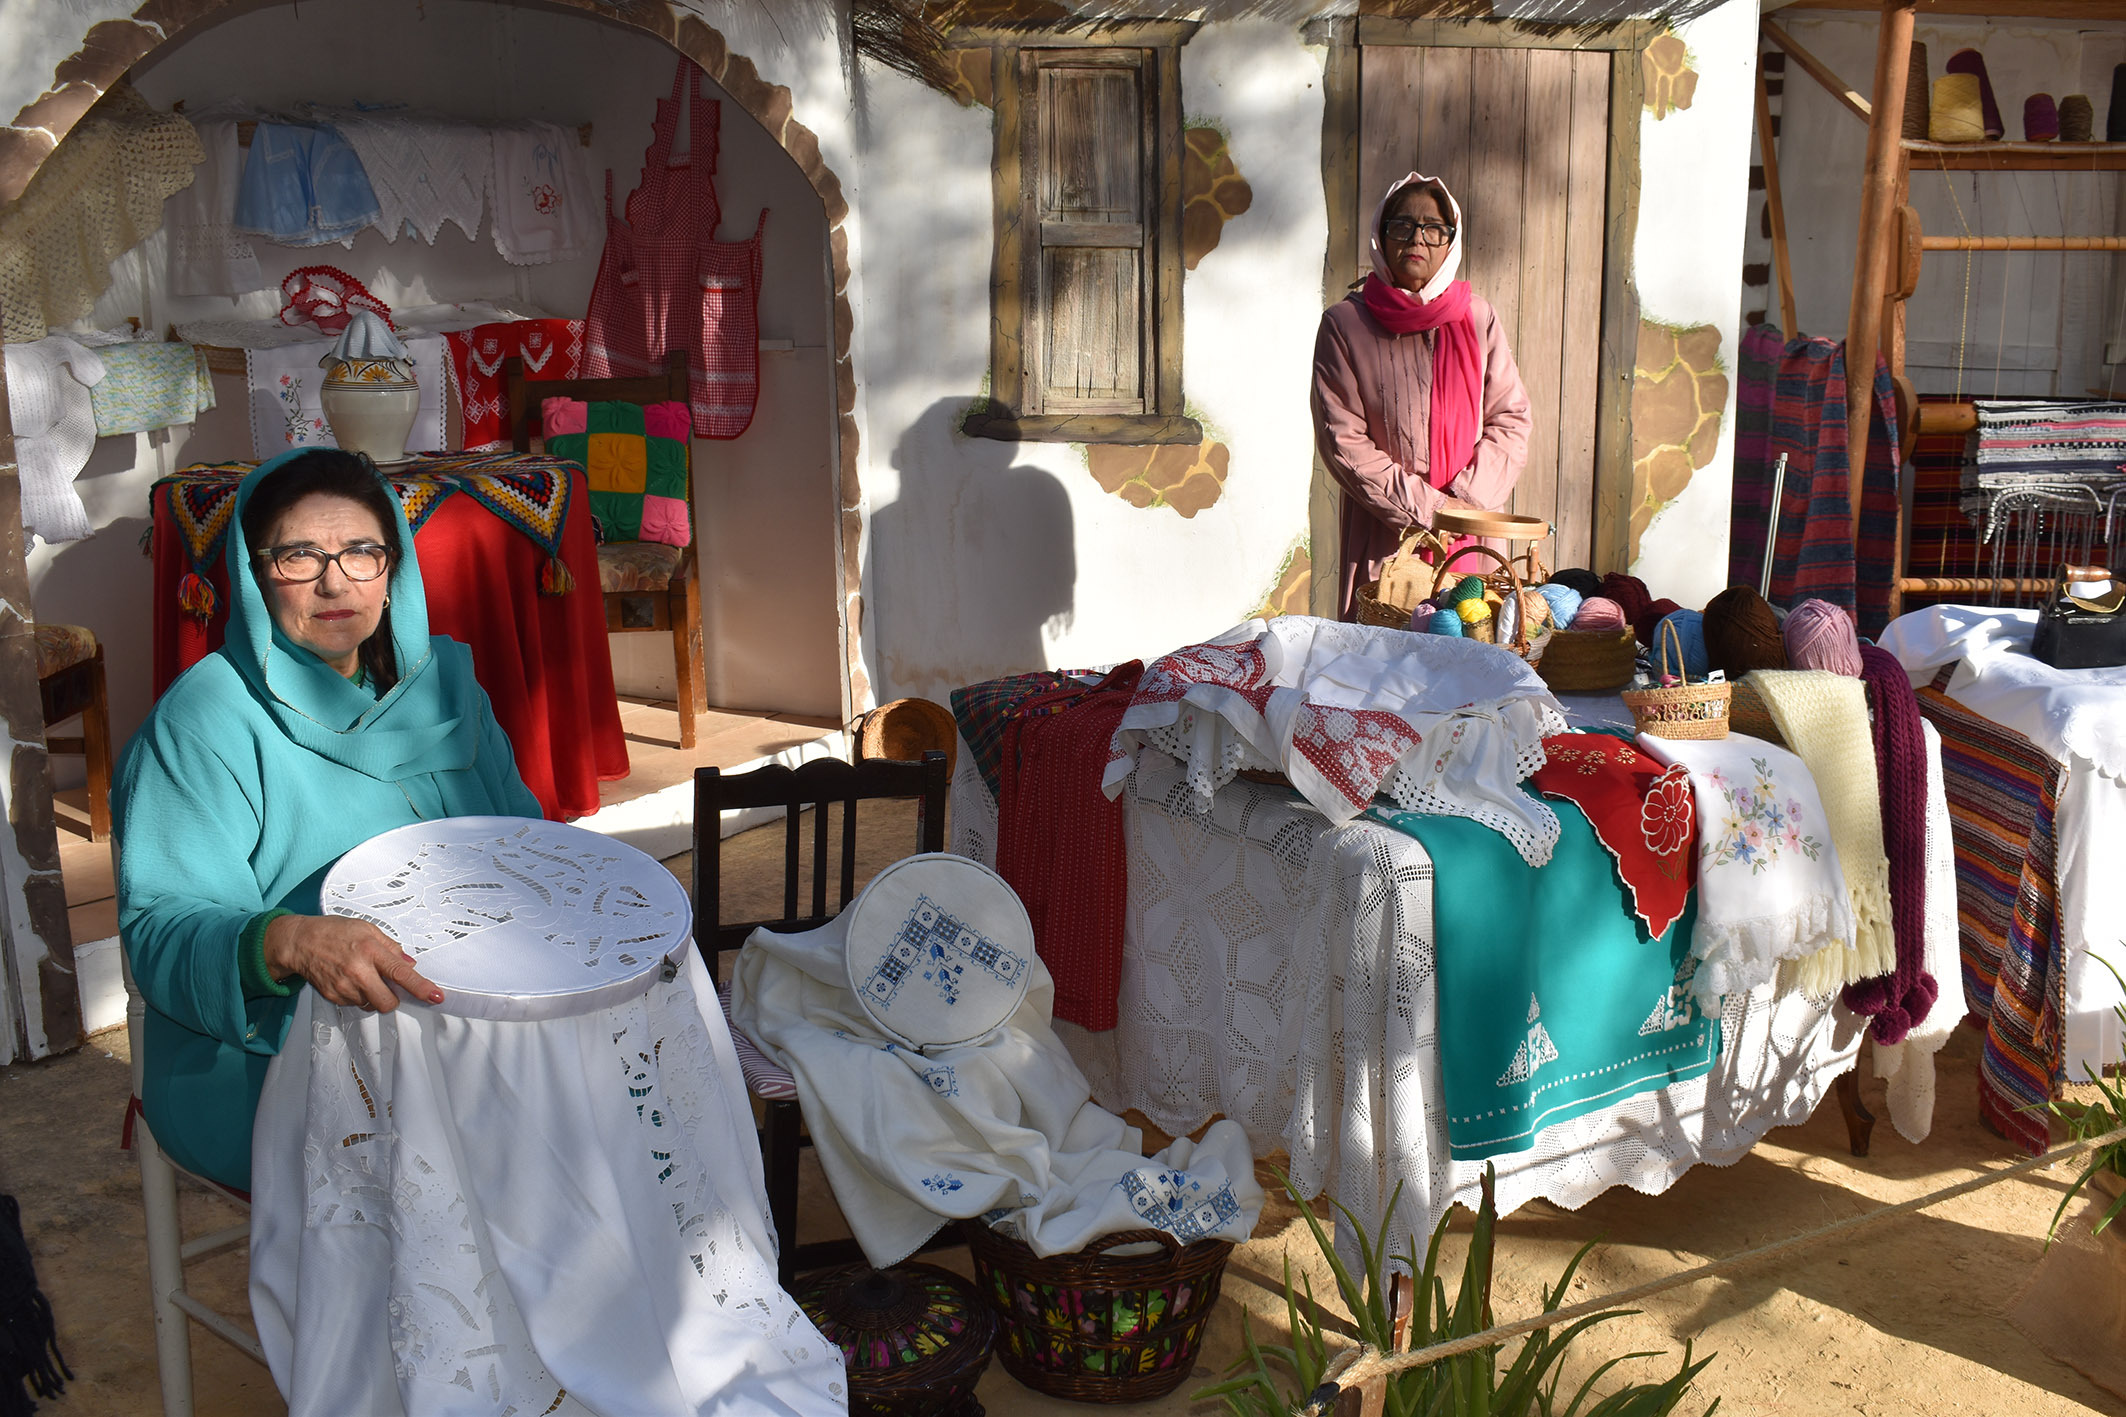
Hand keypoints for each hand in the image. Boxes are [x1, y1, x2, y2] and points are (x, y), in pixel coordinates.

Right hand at [263, 914, 443, 1011]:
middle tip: (387, 984)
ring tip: (362, 976)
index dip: (421, 987)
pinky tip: (349, 980)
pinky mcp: (333, 997)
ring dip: (373, 995)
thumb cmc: (334, 932)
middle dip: (393, 998)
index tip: (436, 997)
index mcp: (370, 950)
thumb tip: (410, 964)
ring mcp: (344, 987)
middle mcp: (358, 971)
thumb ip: (391, 948)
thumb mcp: (367, 929)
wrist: (300, 942)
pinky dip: (358, 996)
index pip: (401, 974)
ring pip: (371, 1005)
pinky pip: (355, 1004)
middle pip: (387, 1002)